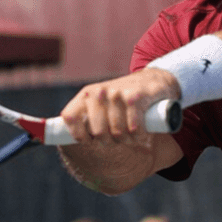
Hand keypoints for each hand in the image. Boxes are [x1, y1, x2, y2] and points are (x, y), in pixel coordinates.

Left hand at [60, 68, 180, 143]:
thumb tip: (78, 140)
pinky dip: (139, 136)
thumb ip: (89, 119)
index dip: (79, 135)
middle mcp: (99, 92)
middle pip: (98, 132)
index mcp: (86, 94)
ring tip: (132, 134)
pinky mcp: (135, 97)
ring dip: (127, 140)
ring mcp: (117, 93)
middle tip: (118, 138)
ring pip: (117, 133)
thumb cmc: (123, 101)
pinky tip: (142, 132)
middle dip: (110, 141)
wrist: (152, 81)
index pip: (70, 116)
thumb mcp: (102, 104)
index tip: (90, 141)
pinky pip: (134, 129)